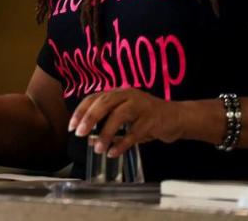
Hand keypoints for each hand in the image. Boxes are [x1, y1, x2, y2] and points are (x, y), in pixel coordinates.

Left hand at [68, 88, 186, 157]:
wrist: (176, 117)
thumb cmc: (147, 117)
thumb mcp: (126, 116)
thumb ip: (108, 122)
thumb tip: (88, 137)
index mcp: (120, 92)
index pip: (95, 97)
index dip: (81, 110)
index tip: (71, 126)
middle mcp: (129, 95)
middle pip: (105, 102)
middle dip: (90, 117)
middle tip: (79, 133)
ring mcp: (142, 106)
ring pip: (119, 116)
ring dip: (106, 133)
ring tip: (97, 148)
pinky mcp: (152, 120)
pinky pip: (134, 133)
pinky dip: (122, 144)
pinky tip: (113, 153)